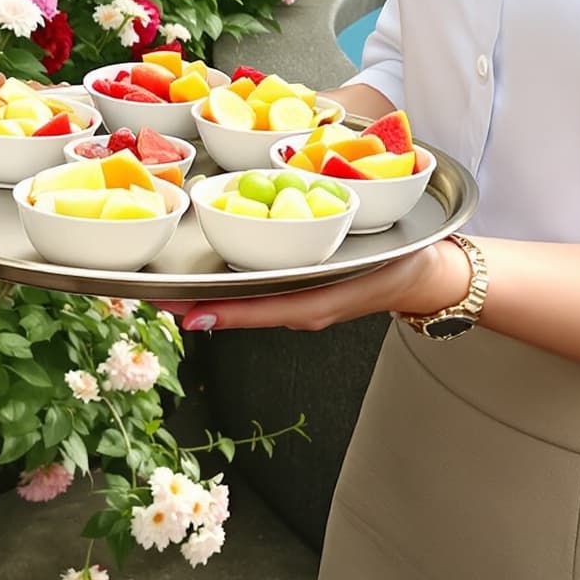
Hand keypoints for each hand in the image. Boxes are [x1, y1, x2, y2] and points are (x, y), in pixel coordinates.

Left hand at [155, 238, 467, 333]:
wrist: (426, 274)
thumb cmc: (397, 268)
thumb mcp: (358, 272)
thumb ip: (317, 281)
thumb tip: (273, 282)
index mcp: (310, 304)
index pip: (252, 310)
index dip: (213, 310)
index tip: (177, 310)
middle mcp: (299, 307)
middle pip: (239, 307)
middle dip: (196, 300)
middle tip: (152, 292)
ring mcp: (301, 301)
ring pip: (248, 300)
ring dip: (209, 294)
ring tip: (169, 285)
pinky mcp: (305, 290)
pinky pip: (264, 292)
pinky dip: (236, 286)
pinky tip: (215, 275)